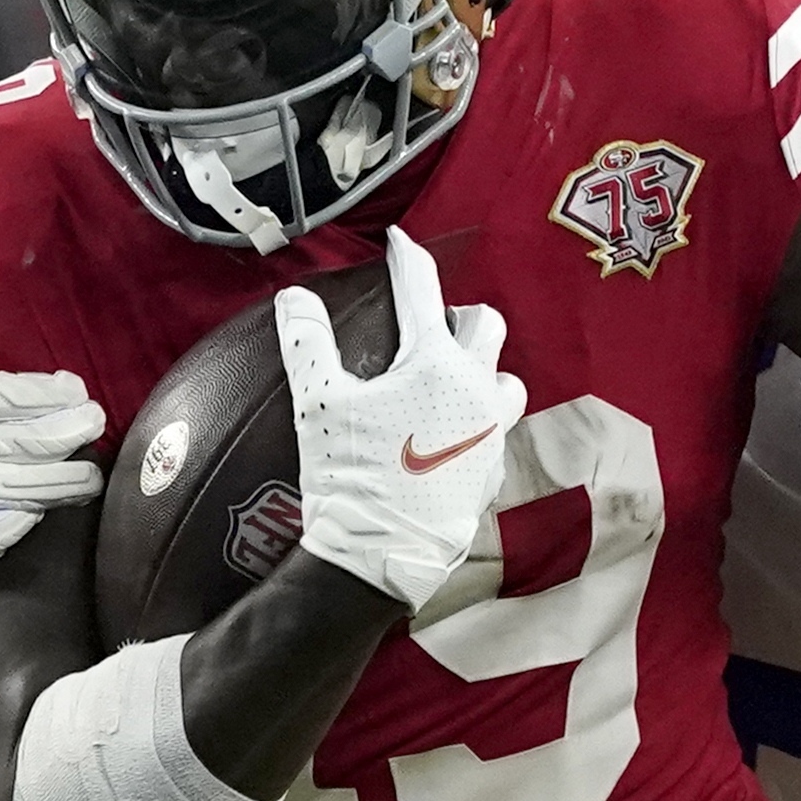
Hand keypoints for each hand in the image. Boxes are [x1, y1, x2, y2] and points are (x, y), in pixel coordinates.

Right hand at [281, 229, 524, 610]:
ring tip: (454, 378)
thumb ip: (307, 343)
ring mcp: (490, 435)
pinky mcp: (491, 474)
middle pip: (486, 327)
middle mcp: (476, 391)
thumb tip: (293, 298)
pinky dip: (477, 421)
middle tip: (433, 321)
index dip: (406, 259)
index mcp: (435, 363)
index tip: (398, 244)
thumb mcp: (317, 405)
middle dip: (461, 315)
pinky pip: (495, 432)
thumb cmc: (350, 476)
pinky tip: (451, 434)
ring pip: (507, 381)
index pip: (422, 290)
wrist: (381, 556)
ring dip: (484, 370)